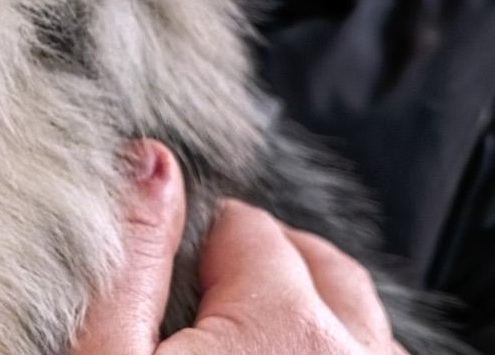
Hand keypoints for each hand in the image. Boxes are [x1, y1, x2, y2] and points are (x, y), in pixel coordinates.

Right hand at [74, 141, 405, 353]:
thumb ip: (129, 260)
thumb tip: (150, 159)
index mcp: (288, 327)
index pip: (247, 230)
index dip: (202, 251)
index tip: (175, 288)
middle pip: (318, 269)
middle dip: (269, 275)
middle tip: (212, 312)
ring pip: (366, 328)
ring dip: (317, 324)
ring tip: (252, 346)